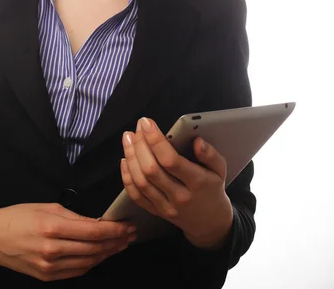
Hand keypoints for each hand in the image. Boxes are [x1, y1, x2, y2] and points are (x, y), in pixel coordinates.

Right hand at [0, 202, 136, 280]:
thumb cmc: (19, 216)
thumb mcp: (48, 207)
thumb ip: (75, 217)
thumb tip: (98, 223)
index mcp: (53, 228)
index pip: (94, 232)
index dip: (115, 230)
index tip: (128, 225)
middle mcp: (53, 250)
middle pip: (94, 249)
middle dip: (116, 242)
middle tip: (130, 234)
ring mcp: (49, 267)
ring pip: (88, 262)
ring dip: (108, 254)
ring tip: (121, 245)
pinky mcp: (46, 277)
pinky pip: (76, 272)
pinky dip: (92, 263)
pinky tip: (101, 255)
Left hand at [120, 118, 232, 247]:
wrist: (210, 222)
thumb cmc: (213, 189)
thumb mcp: (220, 170)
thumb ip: (211, 154)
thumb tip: (197, 141)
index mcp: (197, 183)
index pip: (171, 160)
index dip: (155, 140)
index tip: (147, 123)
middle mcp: (179, 196)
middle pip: (152, 170)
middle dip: (140, 145)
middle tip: (137, 127)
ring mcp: (166, 206)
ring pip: (141, 181)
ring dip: (131, 157)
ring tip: (128, 138)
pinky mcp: (156, 212)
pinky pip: (136, 196)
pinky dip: (127, 177)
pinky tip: (125, 159)